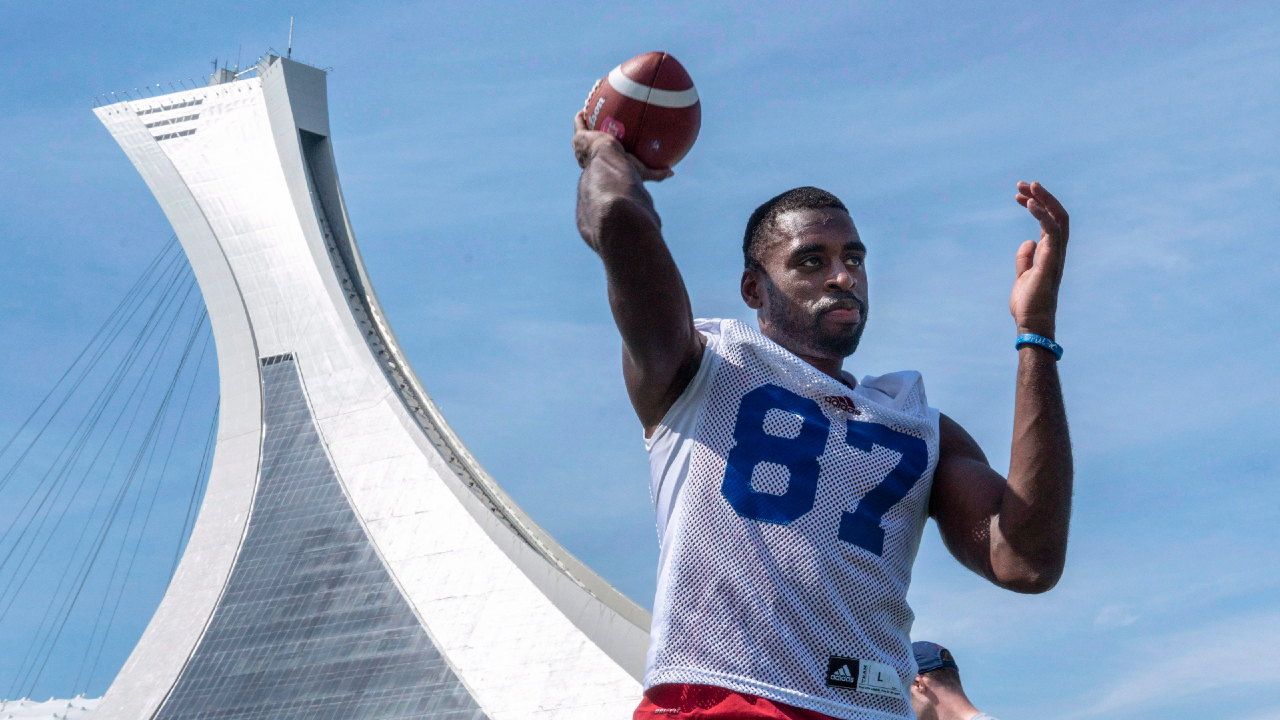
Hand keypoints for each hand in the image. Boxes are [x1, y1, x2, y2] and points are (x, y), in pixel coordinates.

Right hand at [572, 110, 672, 181]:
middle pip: (590, 143)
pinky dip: (583, 113)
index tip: (613, 142)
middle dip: (594, 133)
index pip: (603, 157)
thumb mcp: (643, 173)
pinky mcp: (580, 137)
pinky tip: (591, 102)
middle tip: (603, 123)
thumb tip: (672, 172)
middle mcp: (588, 157)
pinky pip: (579, 121)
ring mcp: (582, 147)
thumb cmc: (625, 173)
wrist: (609, 167)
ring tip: (592, 108)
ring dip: (586, 120)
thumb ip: (656, 173)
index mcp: (602, 166)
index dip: (606, 149)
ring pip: (583, 131)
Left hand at [1010, 181, 1068, 338]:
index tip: (1019, 196)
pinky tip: (1029, 204)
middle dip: (1042, 196)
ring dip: (1043, 199)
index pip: (1049, 221)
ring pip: (1058, 218)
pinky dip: (1042, 215)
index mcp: (1051, 253)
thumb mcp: (1023, 277)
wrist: (1031, 324)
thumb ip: (1025, 259)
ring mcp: (1056, 256)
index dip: (1037, 205)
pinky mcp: (1050, 261)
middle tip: (1023, 184)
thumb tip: (1027, 241)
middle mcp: (1057, 251)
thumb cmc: (1028, 304)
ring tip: (1027, 187)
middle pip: (1057, 215)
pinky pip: (1051, 232)